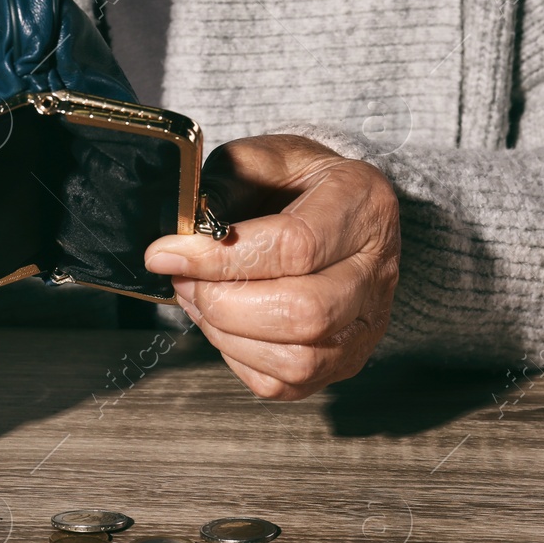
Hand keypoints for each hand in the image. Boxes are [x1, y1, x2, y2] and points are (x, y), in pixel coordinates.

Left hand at [144, 134, 399, 398]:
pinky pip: (283, 384)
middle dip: (223, 302)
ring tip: (201, 297)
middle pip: (303, 314)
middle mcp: (376, 272)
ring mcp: (366, 325)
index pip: (294, 247)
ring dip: (226, 334)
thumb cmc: (300, 184)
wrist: (339, 213)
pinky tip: (225, 322)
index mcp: (363, 205)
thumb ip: (226, 182)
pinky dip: (238, 357)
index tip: (167, 253)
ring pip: (296, 361)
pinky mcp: (343, 362)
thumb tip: (184, 230)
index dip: (218, 257)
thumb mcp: (266, 158)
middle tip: (186, 278)